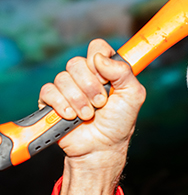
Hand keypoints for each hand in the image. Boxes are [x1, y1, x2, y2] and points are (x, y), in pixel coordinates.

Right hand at [39, 39, 145, 171]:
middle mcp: (85, 76)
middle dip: (90, 86)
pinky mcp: (51, 101)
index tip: (105, 78)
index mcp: (105, 70)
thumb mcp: (133, 95)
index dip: (99, 59)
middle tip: (101, 102)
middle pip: (76, 62)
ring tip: (89, 114)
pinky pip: (48, 91)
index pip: (97, 47)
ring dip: (78, 99)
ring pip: (62, 78)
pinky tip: (72, 116)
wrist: (102, 147)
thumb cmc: (119, 122)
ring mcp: (67, 88)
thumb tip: (99, 58)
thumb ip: (123, 72)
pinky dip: (61, 105)